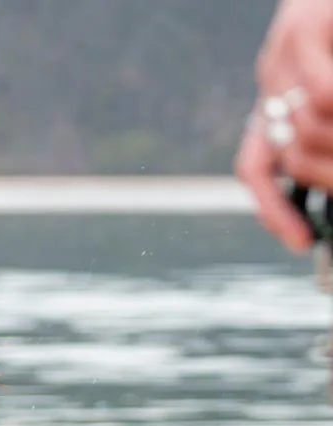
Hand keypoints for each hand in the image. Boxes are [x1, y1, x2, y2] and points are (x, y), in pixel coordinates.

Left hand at [236, 0, 332, 250]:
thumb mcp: (326, 91)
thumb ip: (322, 128)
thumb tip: (327, 194)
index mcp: (278, 98)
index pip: (256, 168)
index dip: (274, 211)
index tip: (303, 242)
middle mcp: (272, 78)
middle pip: (282, 155)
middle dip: (323, 180)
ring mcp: (284, 51)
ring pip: (302, 128)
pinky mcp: (306, 26)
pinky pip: (321, 93)